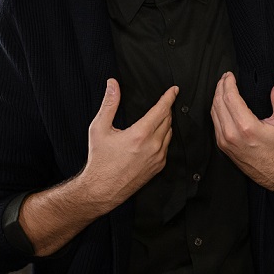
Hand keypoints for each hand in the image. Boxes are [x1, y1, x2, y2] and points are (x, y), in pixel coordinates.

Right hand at [20, 78, 176, 256]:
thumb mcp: (99, 128)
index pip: (162, 110)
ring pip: (169, 133)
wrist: (102, 189)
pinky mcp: (159, 167)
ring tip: (159, 116)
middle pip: (168, 120)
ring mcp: (158, 158)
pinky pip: (167, 147)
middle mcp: (153, 146)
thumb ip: (109, 104)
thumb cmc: (99, 160)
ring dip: (166, 123)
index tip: (174, 89)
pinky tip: (155, 135)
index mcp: (140, 134)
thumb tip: (112, 84)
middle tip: (163, 101)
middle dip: (167, 109)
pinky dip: (164, 137)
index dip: (169, 97)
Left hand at [210, 72, 273, 190]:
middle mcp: (232, 134)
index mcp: (246, 126)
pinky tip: (221, 102)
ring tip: (223, 86)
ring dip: (216, 96)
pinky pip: (214, 122)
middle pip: (218, 102)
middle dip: (220, 86)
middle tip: (225, 77)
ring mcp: (224, 141)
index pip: (230, 97)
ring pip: (213, 112)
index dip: (228, 83)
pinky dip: (216, 109)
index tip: (230, 74)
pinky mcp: (222, 146)